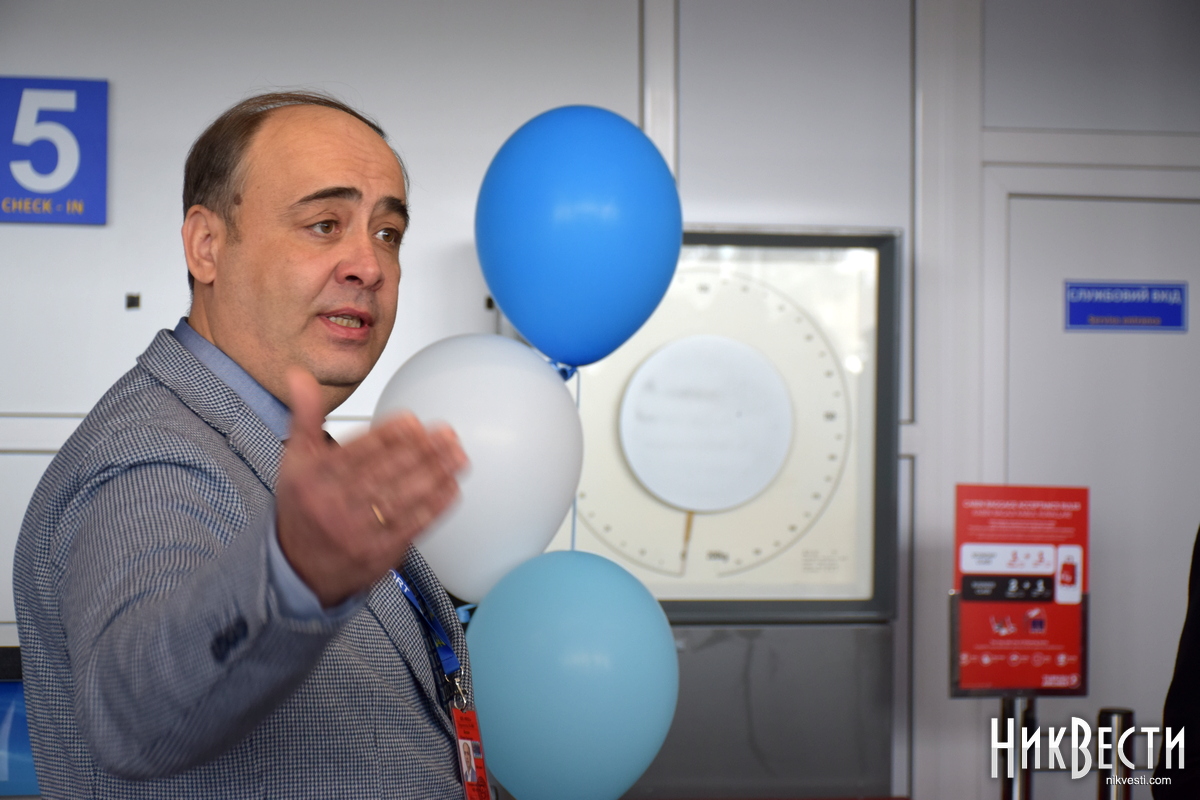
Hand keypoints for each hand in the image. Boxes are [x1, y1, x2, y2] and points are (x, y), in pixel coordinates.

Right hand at [275, 368, 466, 606]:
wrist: (297, 570)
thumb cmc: (302, 508)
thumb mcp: (295, 461)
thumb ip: (305, 417)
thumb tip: (301, 377)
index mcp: (314, 479)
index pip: (356, 452)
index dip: (387, 435)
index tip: (412, 421)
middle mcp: (335, 506)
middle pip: (384, 474)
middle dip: (420, 451)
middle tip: (446, 433)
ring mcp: (358, 532)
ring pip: (401, 499)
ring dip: (434, 475)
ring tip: (456, 455)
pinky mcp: (379, 553)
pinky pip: (411, 527)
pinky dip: (434, 507)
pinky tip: (450, 487)